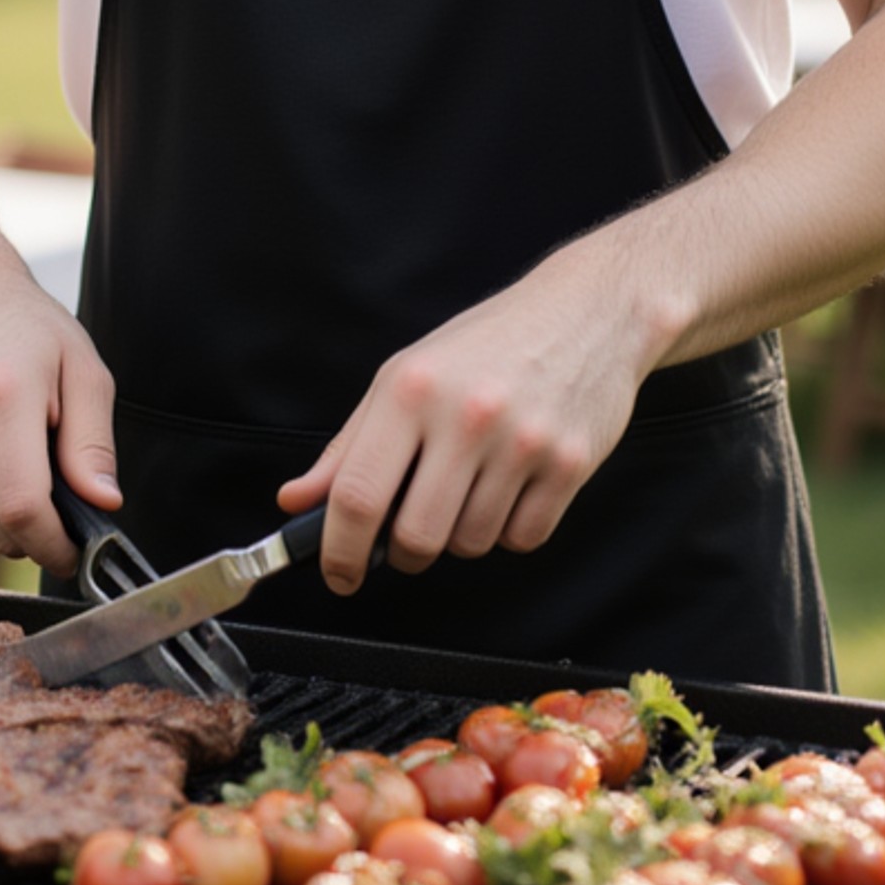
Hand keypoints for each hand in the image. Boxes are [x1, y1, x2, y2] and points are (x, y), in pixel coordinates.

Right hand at [0, 251, 118, 579]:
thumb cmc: (32, 331)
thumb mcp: (85, 370)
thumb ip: (93, 442)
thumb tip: (103, 503)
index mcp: (0, 397)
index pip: (22, 506)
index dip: (55, 544)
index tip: (79, 550)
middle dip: (39, 532)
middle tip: (65, 498)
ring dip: (10, 516)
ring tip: (28, 458)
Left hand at [276, 240, 656, 596]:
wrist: (588, 311)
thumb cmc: (491, 342)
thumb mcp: (407, 375)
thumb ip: (349, 446)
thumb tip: (296, 501)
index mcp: (412, 389)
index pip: (358, 495)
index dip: (338, 551)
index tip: (338, 573)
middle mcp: (466, 415)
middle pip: (415, 537)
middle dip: (405, 552)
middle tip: (411, 530)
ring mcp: (522, 442)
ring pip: (470, 544)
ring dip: (461, 533)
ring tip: (472, 484)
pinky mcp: (569, 464)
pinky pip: (522, 539)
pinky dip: (510, 528)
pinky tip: (512, 484)